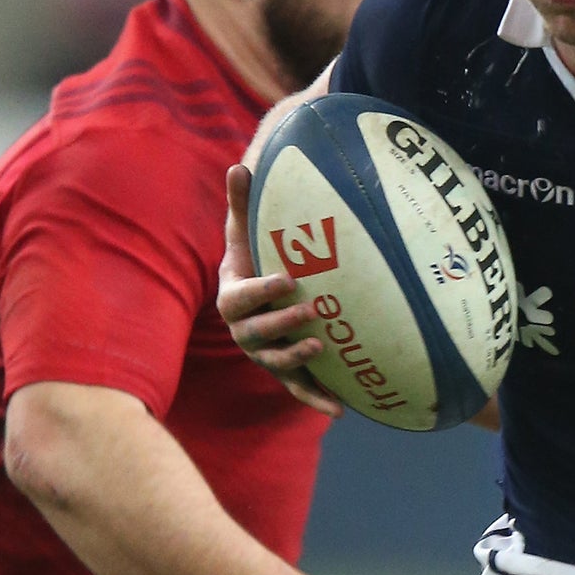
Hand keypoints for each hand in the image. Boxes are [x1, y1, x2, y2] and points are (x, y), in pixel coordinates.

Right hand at [216, 164, 340, 416]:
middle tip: (313, 310)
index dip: (262, 290)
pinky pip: (299, 388)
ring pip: (276, 361)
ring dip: (298, 358)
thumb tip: (238, 165)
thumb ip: (241, 203)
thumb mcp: (244, 232)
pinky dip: (317, 400)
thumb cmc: (252, 257)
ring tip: (322, 347)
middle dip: (283, 323)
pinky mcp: (285, 370)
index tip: (287, 279)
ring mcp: (264, 353)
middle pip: (257, 332)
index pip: (241, 297)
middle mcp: (244, 330)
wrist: (254, 294)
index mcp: (232, 297)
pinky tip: (342, 409)